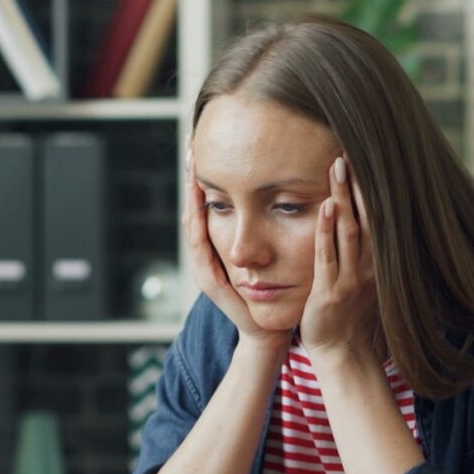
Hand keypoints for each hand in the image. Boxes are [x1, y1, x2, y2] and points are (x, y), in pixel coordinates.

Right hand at [181, 147, 290, 350]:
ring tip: (192, 166)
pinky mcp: (210, 280)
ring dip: (191, 195)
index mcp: (219, 245)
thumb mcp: (269, 251)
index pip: (208, 202)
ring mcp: (204, 266)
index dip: (205, 175)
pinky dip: (197, 224)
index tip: (205, 143)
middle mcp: (207, 254)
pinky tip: (198, 204)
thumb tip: (282, 189)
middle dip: (192, 176)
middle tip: (191, 144)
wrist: (268, 329)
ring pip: (192, 223)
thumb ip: (268, 225)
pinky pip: (199, 246)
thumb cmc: (274, 290)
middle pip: (194, 207)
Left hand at [299, 155, 378, 359]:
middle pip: (366, 216)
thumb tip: (360, 220)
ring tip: (337, 167)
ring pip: (349, 231)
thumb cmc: (348, 315)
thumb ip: (362, 251)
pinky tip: (323, 207)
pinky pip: (328, 257)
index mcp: (377, 262)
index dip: (370, 188)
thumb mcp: (361, 279)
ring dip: (343, 197)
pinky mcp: (331, 292)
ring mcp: (352, 279)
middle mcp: (369, 267)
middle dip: (358, 184)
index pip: (376, 217)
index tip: (363, 158)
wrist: (343, 354)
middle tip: (348, 150)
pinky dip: (326, 231)